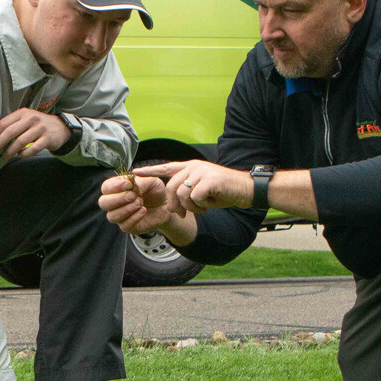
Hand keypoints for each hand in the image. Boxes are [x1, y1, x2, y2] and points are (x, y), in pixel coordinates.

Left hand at [0, 108, 69, 161]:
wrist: (60, 127)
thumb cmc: (37, 125)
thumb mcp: (25, 119)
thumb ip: (12, 125)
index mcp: (22, 113)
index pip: (4, 123)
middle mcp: (31, 119)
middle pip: (10, 132)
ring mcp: (40, 128)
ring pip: (20, 142)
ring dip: (10, 151)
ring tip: (5, 157)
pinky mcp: (47, 139)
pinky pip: (32, 149)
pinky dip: (24, 154)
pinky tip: (20, 155)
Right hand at [98, 172, 179, 234]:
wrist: (167, 205)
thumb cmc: (155, 191)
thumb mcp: (151, 181)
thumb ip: (139, 182)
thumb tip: (129, 186)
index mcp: (117, 189)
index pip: (105, 188)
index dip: (114, 186)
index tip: (128, 184)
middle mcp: (114, 203)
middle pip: (103, 203)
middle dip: (118, 199)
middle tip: (133, 195)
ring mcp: (120, 216)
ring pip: (112, 216)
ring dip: (126, 209)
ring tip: (140, 203)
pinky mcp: (128, 227)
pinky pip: (124, 225)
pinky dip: (134, 217)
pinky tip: (143, 210)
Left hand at [134, 160, 253, 213]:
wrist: (245, 190)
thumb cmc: (223, 191)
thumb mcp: (201, 189)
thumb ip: (186, 191)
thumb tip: (172, 205)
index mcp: (190, 167)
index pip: (166, 167)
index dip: (150, 170)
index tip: (135, 172)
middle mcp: (194, 167)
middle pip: (171, 187)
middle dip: (174, 205)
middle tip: (182, 214)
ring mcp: (202, 171)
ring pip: (182, 193)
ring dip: (190, 207)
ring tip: (201, 208)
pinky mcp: (209, 180)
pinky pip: (194, 197)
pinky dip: (200, 206)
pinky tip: (209, 204)